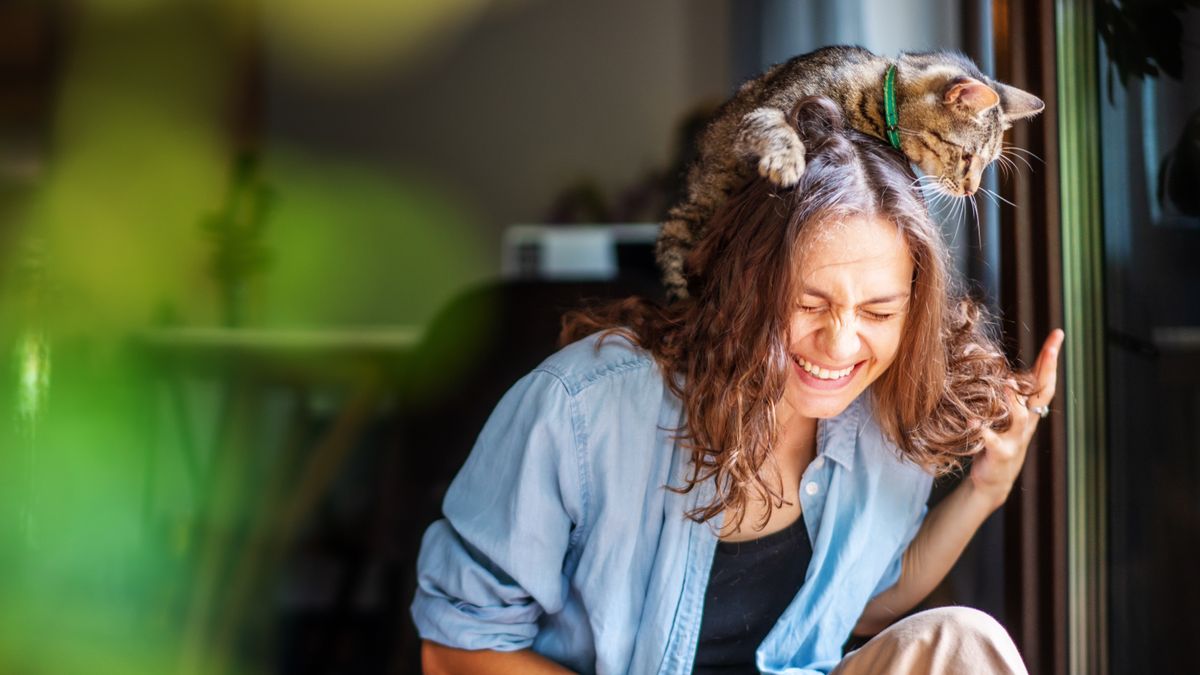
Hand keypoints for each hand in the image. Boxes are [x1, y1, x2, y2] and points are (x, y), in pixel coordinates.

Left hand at [968, 329, 1064, 507]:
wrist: (993, 479)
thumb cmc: (998, 440)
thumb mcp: (1007, 414)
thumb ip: (1010, 393)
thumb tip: (1007, 366)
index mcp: (1030, 410)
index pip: (1044, 380)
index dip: (1051, 358)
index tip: (1058, 333)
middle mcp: (1027, 422)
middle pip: (1042, 394)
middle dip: (1047, 370)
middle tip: (1051, 348)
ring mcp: (1015, 438)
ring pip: (1020, 417)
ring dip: (1014, 400)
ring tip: (1006, 384)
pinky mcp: (999, 453)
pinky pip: (990, 441)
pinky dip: (980, 431)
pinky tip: (970, 421)